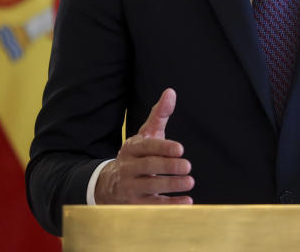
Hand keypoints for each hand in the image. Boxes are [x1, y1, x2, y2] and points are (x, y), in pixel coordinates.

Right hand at [94, 88, 194, 203]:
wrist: (109, 184)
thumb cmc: (137, 156)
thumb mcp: (146, 135)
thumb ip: (159, 115)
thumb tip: (171, 92)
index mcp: (131, 148)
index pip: (146, 146)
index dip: (163, 147)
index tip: (180, 149)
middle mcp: (128, 167)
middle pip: (148, 167)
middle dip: (168, 166)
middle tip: (187, 166)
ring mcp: (129, 187)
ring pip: (150, 187)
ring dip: (171, 185)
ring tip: (190, 181)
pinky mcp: (134, 205)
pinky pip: (153, 206)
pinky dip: (170, 205)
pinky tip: (187, 201)